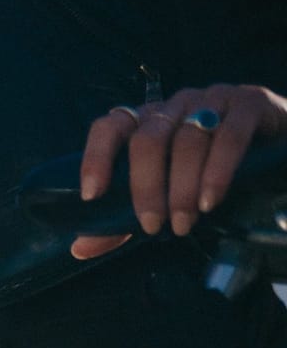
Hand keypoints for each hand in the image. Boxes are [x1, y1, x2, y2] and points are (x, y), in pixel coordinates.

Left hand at [73, 84, 286, 258]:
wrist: (279, 147)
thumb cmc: (212, 171)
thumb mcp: (168, 194)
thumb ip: (125, 220)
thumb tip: (80, 249)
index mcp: (148, 121)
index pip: (109, 126)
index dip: (95, 157)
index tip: (92, 196)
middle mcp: (175, 105)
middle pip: (147, 139)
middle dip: (146, 187)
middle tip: (153, 225)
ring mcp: (213, 99)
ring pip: (187, 140)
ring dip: (182, 187)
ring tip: (185, 223)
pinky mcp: (250, 103)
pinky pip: (229, 135)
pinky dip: (217, 171)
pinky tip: (211, 200)